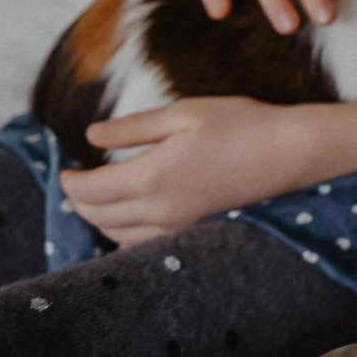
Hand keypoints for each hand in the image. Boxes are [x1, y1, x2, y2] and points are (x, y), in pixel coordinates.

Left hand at [60, 96, 356, 246]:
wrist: (289, 153)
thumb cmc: (241, 124)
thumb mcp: (185, 113)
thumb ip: (133, 128)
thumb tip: (91, 136)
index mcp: (151, 176)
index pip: (89, 191)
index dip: (70, 181)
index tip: (66, 168)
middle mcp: (158, 209)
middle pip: (97, 217)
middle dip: (78, 202)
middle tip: (76, 183)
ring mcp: (177, 226)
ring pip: (117, 235)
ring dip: (99, 220)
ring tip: (98, 199)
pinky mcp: (193, 231)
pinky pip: (143, 243)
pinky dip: (124, 234)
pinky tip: (130, 218)